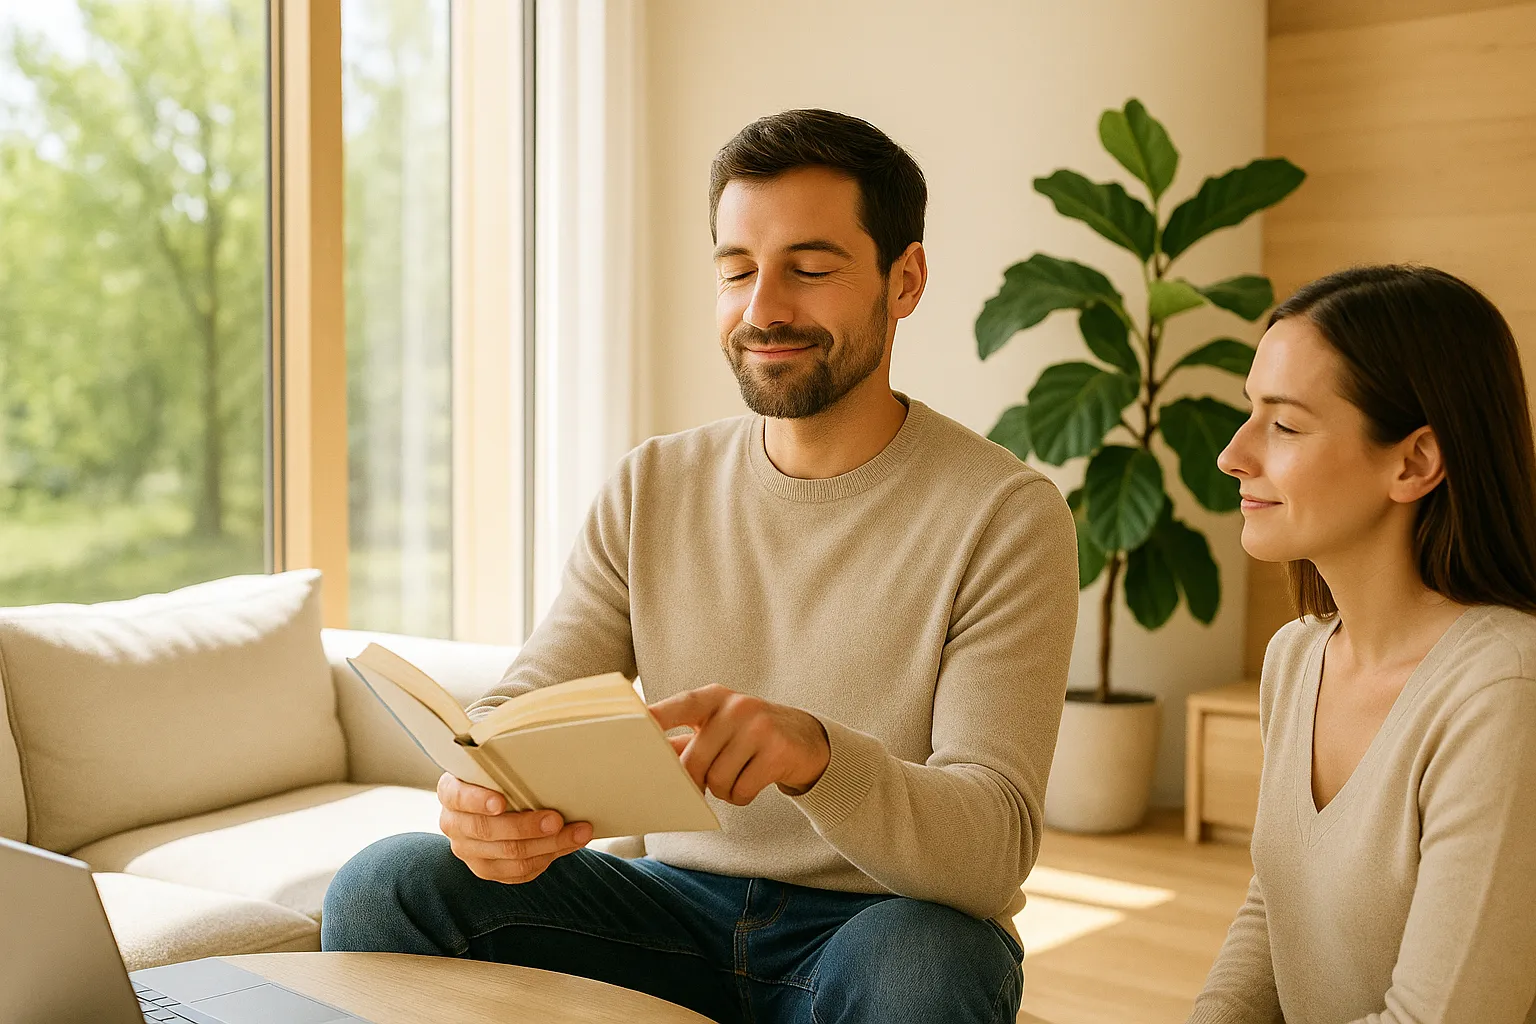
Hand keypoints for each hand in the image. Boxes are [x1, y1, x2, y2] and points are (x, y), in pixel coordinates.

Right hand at [436, 773, 591, 883]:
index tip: (501, 801)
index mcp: (451, 792)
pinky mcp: (487, 870)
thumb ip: (508, 764)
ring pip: (509, 856)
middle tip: (557, 819)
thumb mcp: (494, 766)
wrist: (490, 802)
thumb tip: (551, 753)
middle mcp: (454, 824)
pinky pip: (518, 872)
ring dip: (548, 845)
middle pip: (488, 831)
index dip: (478, 801)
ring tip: (578, 832)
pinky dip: (547, 858)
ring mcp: (469, 851)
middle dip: (527, 826)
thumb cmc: (497, 778)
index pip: (458, 797)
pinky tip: (567, 844)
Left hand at [648, 684, 830, 805]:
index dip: (655, 717)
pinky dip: (742, 797)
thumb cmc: (747, 736)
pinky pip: (742, 791)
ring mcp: (759, 726)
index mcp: (712, 698)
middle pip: (694, 761)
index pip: (678, 707)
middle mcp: (736, 706)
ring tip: (735, 778)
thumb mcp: (716, 729)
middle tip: (706, 783)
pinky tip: (752, 783)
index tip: (634, 724)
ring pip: (719, 780)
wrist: (804, 740)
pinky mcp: (778, 749)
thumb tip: (643, 760)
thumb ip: (683, 742)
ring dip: (723, 791)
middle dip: (696, 782)